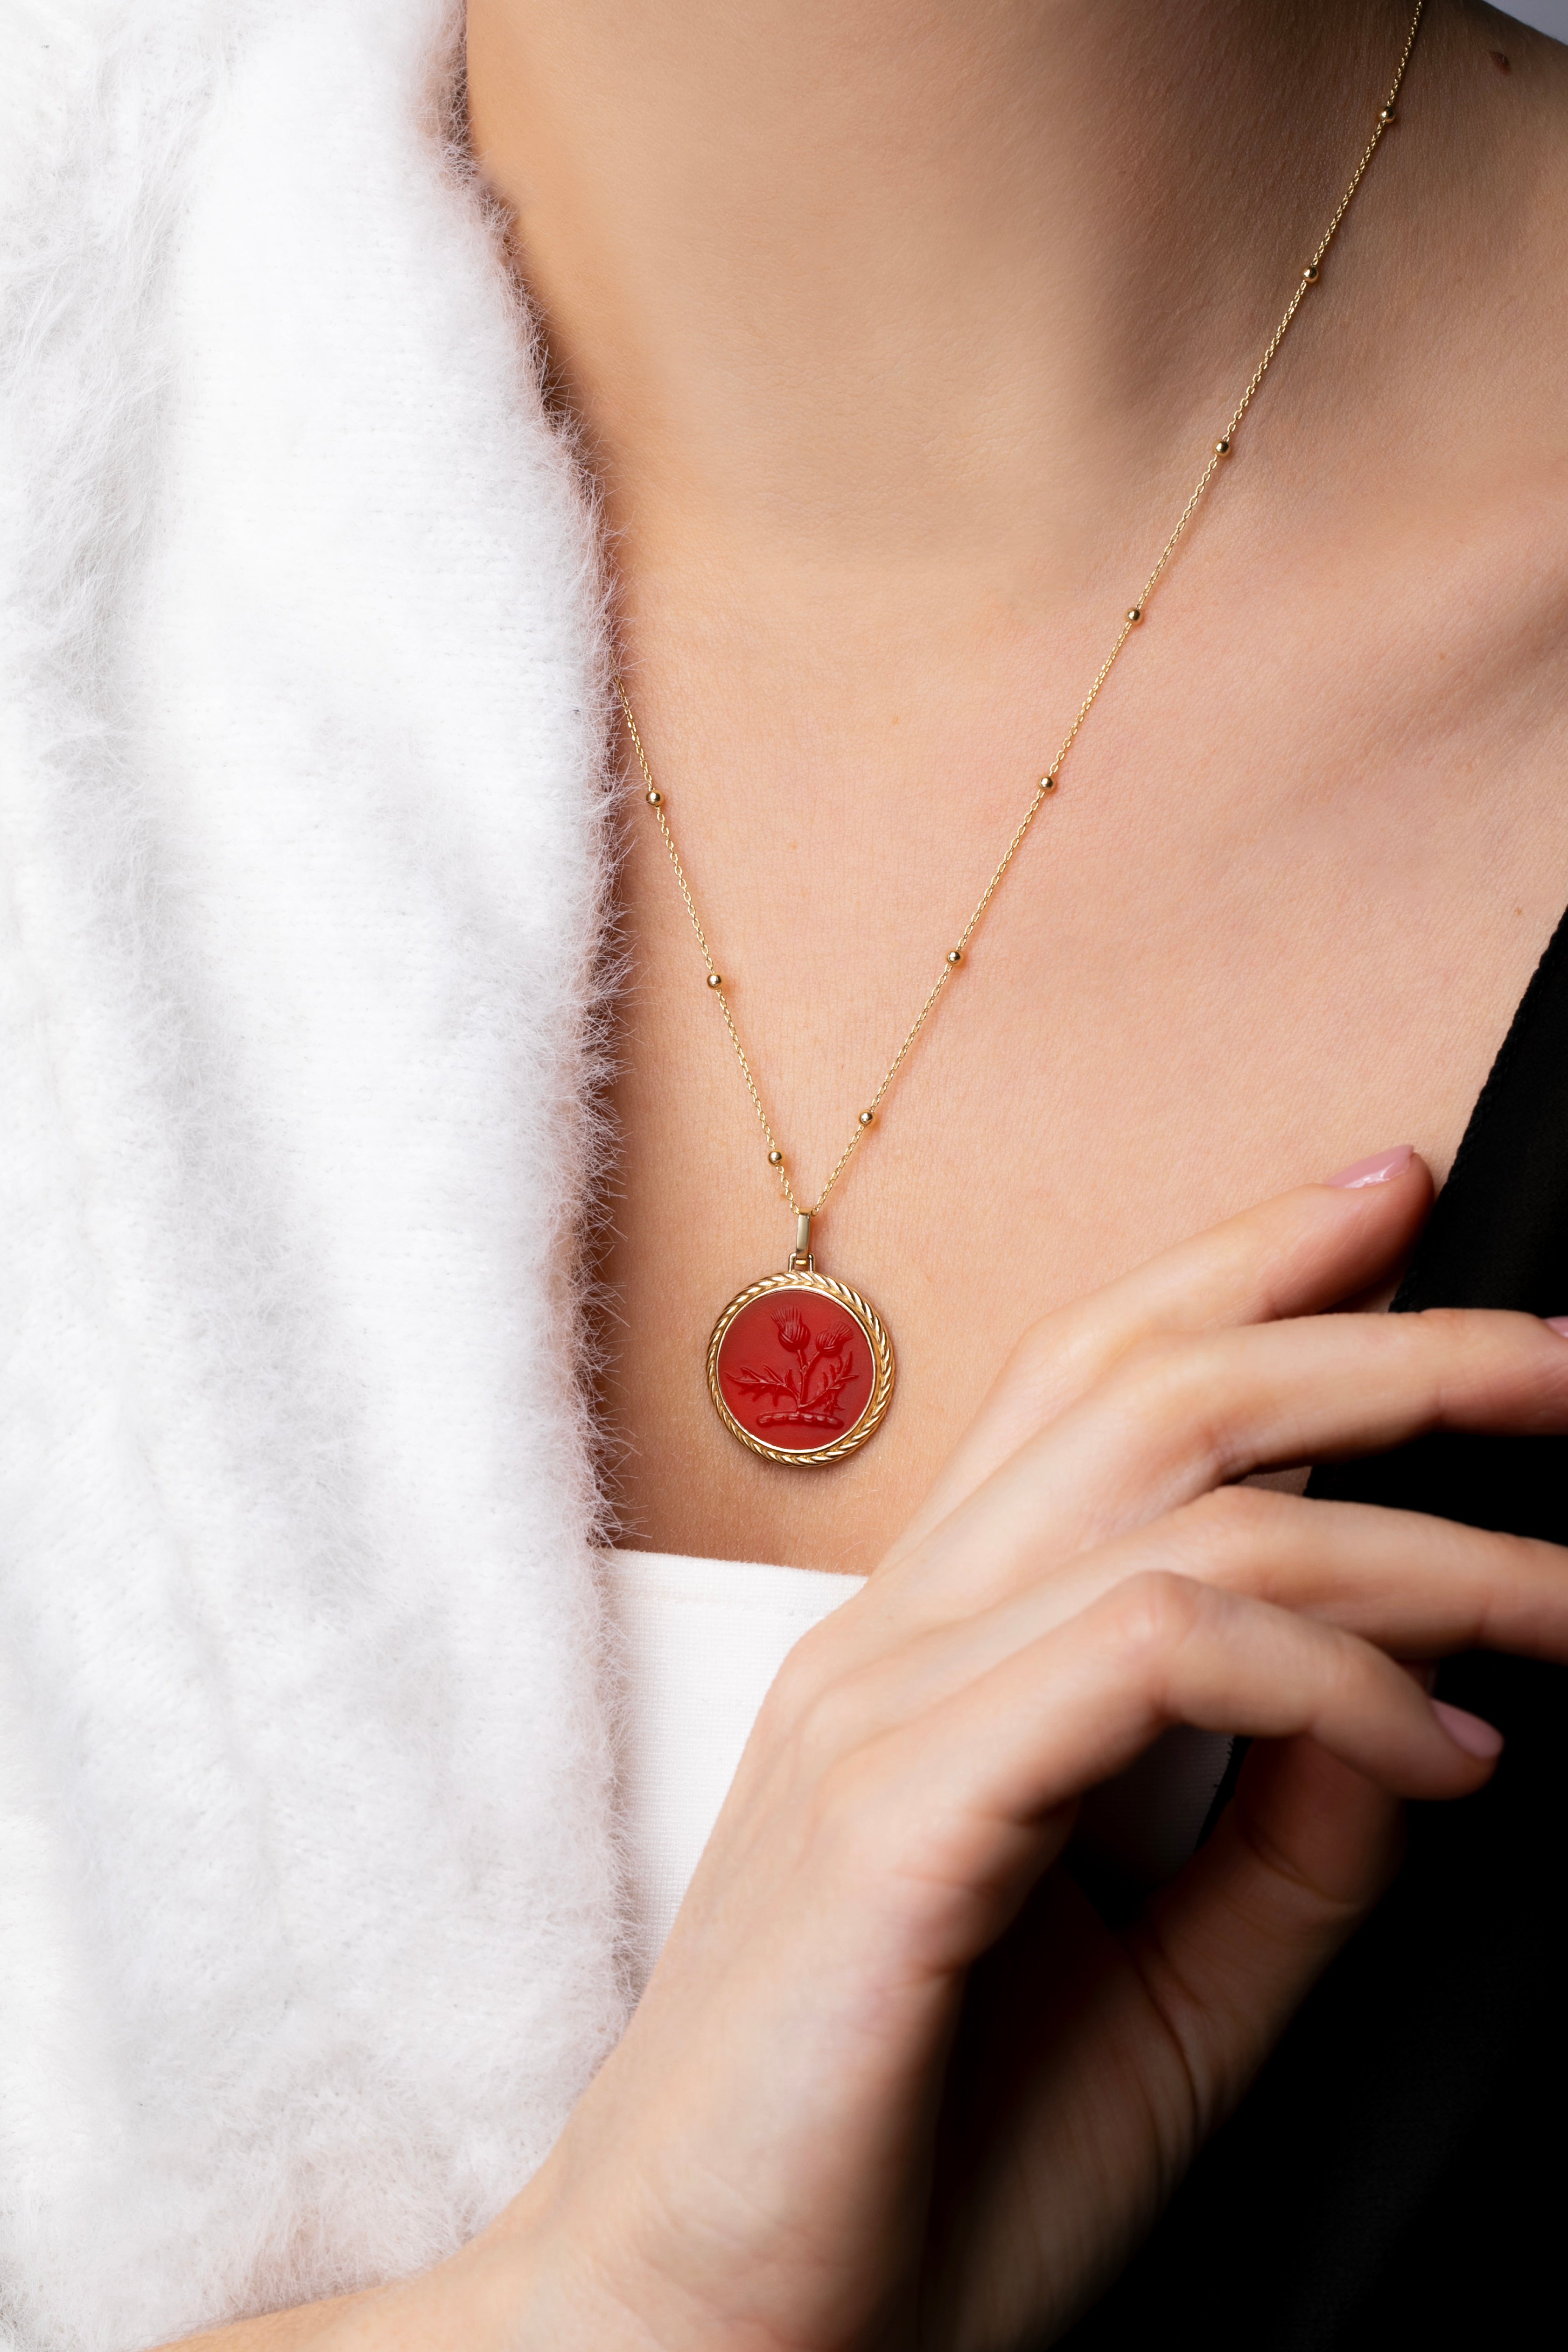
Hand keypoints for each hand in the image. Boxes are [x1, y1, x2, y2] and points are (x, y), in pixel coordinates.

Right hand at [479, 1151, 1567, 2351]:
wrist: (702, 2349)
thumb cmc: (916, 2176)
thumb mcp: (1165, 1985)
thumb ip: (1287, 1835)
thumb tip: (1426, 1695)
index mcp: (931, 1649)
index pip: (1095, 1383)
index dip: (1247, 1265)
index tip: (1400, 1198)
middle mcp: (895, 1638)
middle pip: (1150, 1393)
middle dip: (1380, 1341)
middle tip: (1565, 1346)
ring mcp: (881, 1709)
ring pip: (1177, 1507)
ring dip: (1421, 1533)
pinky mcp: (894, 1815)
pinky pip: (1152, 1662)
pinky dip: (1338, 1685)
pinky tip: (1458, 1754)